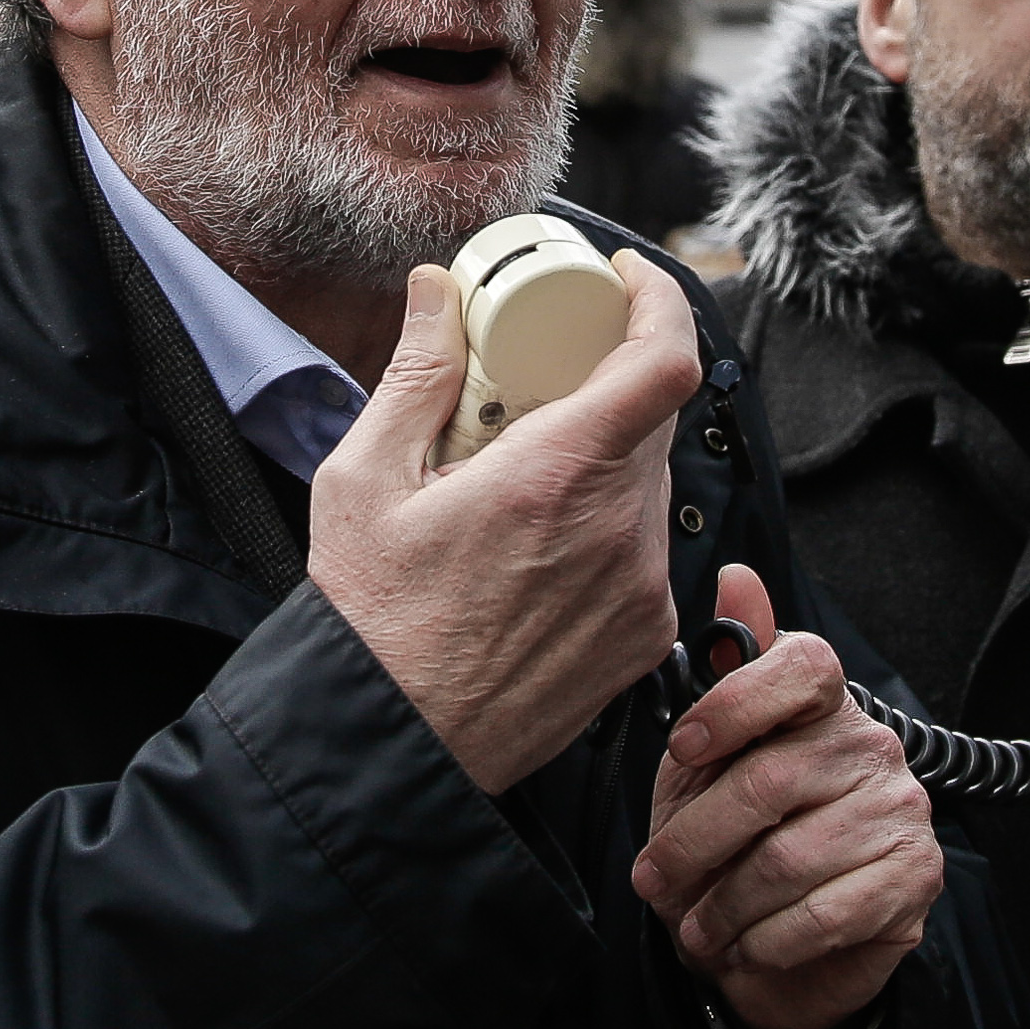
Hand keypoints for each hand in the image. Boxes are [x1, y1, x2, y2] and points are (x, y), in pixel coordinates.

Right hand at [312, 250, 698, 793]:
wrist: (395, 746)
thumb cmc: (371, 620)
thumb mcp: (364, 480)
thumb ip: (417, 374)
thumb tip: (437, 293)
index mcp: (553, 479)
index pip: (665, 360)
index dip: (659, 301)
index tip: (622, 282)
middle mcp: (616, 532)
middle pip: (651, 415)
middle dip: (602, 380)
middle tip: (534, 383)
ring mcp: (642, 588)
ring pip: (648, 481)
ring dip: (601, 460)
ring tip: (519, 483)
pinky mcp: (647, 633)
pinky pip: (646, 547)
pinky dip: (604, 526)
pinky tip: (537, 550)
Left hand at [633, 572, 940, 1028]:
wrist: (780, 944)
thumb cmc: (736, 841)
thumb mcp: (706, 761)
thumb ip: (724, 678)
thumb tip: (738, 576)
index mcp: (822, 703)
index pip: (802, 665)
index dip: (737, 703)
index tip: (684, 748)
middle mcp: (871, 745)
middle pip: (770, 780)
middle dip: (693, 843)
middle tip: (653, 882)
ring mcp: (901, 810)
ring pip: (789, 860)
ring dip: (724, 907)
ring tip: (697, 928)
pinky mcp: (915, 878)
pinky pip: (826, 914)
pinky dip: (769, 940)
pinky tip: (748, 947)